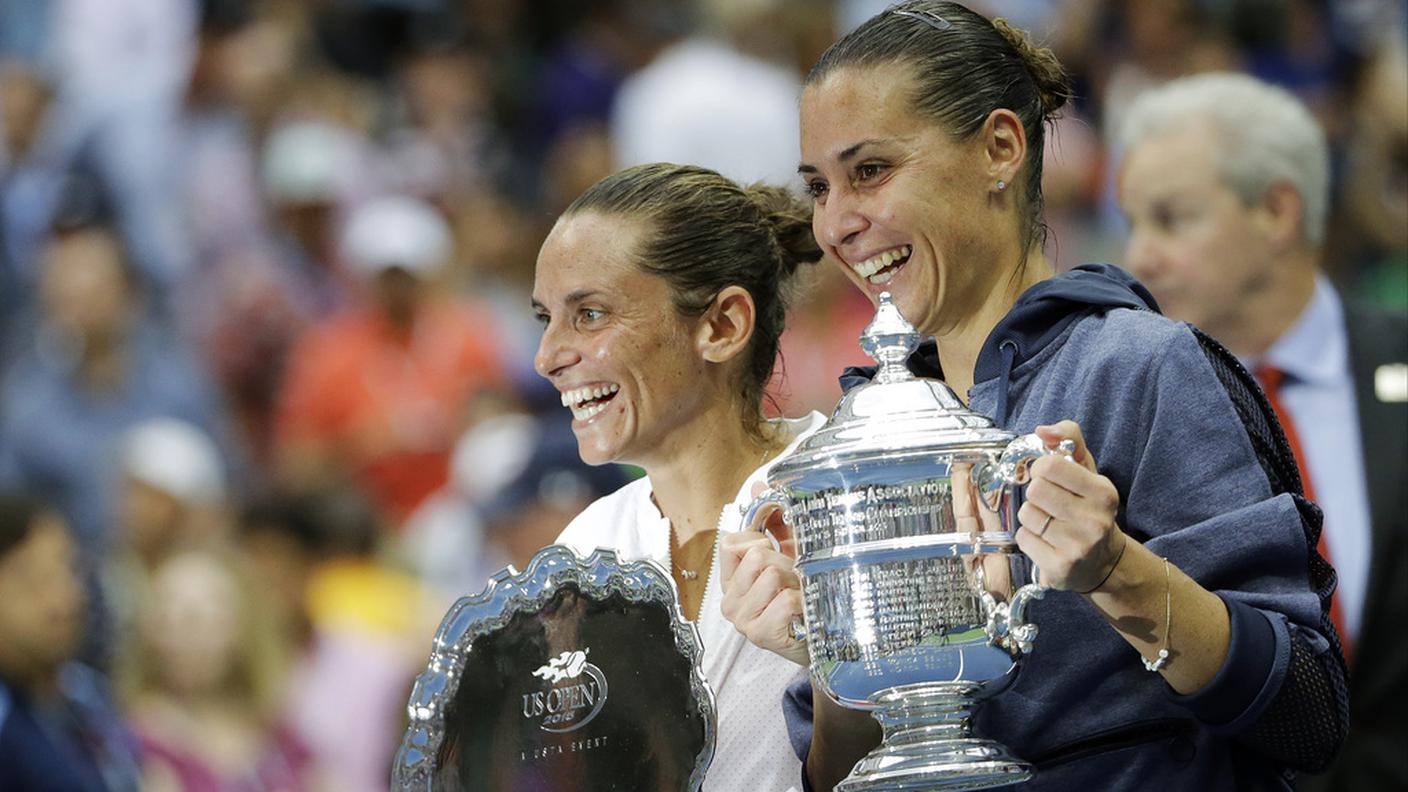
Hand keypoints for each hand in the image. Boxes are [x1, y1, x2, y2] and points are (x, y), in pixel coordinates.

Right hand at [719, 493, 809, 665]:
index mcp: (731, 579)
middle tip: (794, 579)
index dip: (759, 541)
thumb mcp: (787, 555)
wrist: (819, 641)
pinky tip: (802, 612)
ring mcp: (742, 619)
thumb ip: (773, 522)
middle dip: (784, 562)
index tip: (775, 553)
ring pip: (772, 574)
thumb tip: (760, 485)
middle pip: (756, 556)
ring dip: (796, 582)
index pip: (730, 543)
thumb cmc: (800, 598)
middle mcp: (729, 600)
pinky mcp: (760, 634)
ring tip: (800, 595)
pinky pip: (785, 600)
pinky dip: (802, 602)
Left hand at [1015, 421, 1126, 591]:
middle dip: (1036, 494)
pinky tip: (1047, 542)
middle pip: (1035, 490)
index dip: (1042, 469)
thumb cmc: (1088, 507)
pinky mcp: (1060, 568)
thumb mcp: (1086, 469)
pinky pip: (1023, 538)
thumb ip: (1068, 438)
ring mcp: (1079, 547)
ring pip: (1026, 514)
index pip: (1050, 465)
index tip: (1050, 478)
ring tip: (1050, 524)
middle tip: (1050, 503)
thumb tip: (1042, 430)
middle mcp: (1095, 521)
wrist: (1103, 562)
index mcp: (1103, 492)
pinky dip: (1029, 538)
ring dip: (1032, 517)